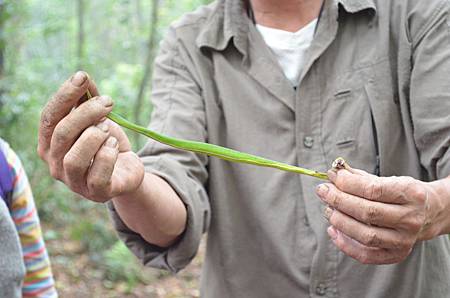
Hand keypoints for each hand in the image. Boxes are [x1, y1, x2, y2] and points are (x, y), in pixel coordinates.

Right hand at [38, 71, 143, 201]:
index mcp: (50, 143)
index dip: (64, 95)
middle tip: (108, 102)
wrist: (127, 170)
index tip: (83, 77)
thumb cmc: (106, 144)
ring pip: (74, 158)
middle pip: (62, 133)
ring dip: (95, 137)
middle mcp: (55, 163)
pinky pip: (97, 175)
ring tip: (108, 129)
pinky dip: (107, 156)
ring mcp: (74, 181)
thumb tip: (84, 78)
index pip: (49, 117)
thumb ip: (88, 100)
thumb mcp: (98, 119)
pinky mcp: (95, 192)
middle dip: (86, 112)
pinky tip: (114, 146)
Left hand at [315, 166, 445, 263]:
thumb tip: (333, 174)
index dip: (348, 183)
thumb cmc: (402, 193)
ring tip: (328, 209)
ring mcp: (405, 240)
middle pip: (367, 213)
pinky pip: (366, 255)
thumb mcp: (388, 179)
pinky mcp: (396, 254)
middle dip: (339, 200)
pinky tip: (332, 230)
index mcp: (411, 194)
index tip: (332, 176)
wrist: (428, 213)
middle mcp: (411, 219)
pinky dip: (345, 244)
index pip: (373, 190)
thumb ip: (360, 177)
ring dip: (340, 221)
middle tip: (323, 191)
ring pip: (365, 235)